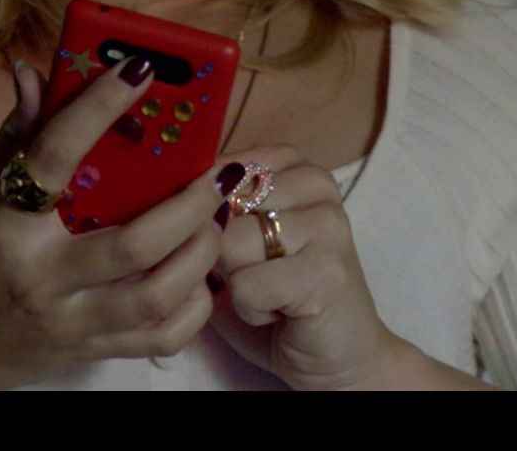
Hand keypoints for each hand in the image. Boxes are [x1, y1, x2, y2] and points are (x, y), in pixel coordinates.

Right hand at [0, 57, 238, 389]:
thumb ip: (11, 139)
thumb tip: (36, 73)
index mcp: (4, 226)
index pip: (56, 156)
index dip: (99, 106)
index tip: (139, 69)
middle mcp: (42, 277)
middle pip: (134, 241)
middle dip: (190, 202)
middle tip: (219, 171)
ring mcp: (70, 322)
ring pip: (156, 294)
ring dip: (201, 252)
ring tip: (216, 218)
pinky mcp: (89, 352)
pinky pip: (160, 338)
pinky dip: (194, 308)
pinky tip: (200, 274)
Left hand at [203, 145, 405, 389]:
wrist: (339, 351)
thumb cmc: (279, 292)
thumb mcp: (240, 235)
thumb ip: (215, 207)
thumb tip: (177, 200)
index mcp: (294, 165)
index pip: (219, 171)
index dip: (211, 215)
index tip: (241, 239)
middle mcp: (316, 184)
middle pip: (221, 208)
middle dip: (224, 252)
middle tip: (260, 272)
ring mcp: (327, 225)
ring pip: (231, 246)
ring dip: (237, 283)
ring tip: (271, 291)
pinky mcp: (325, 271)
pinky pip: (247, 287)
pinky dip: (251, 310)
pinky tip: (282, 312)